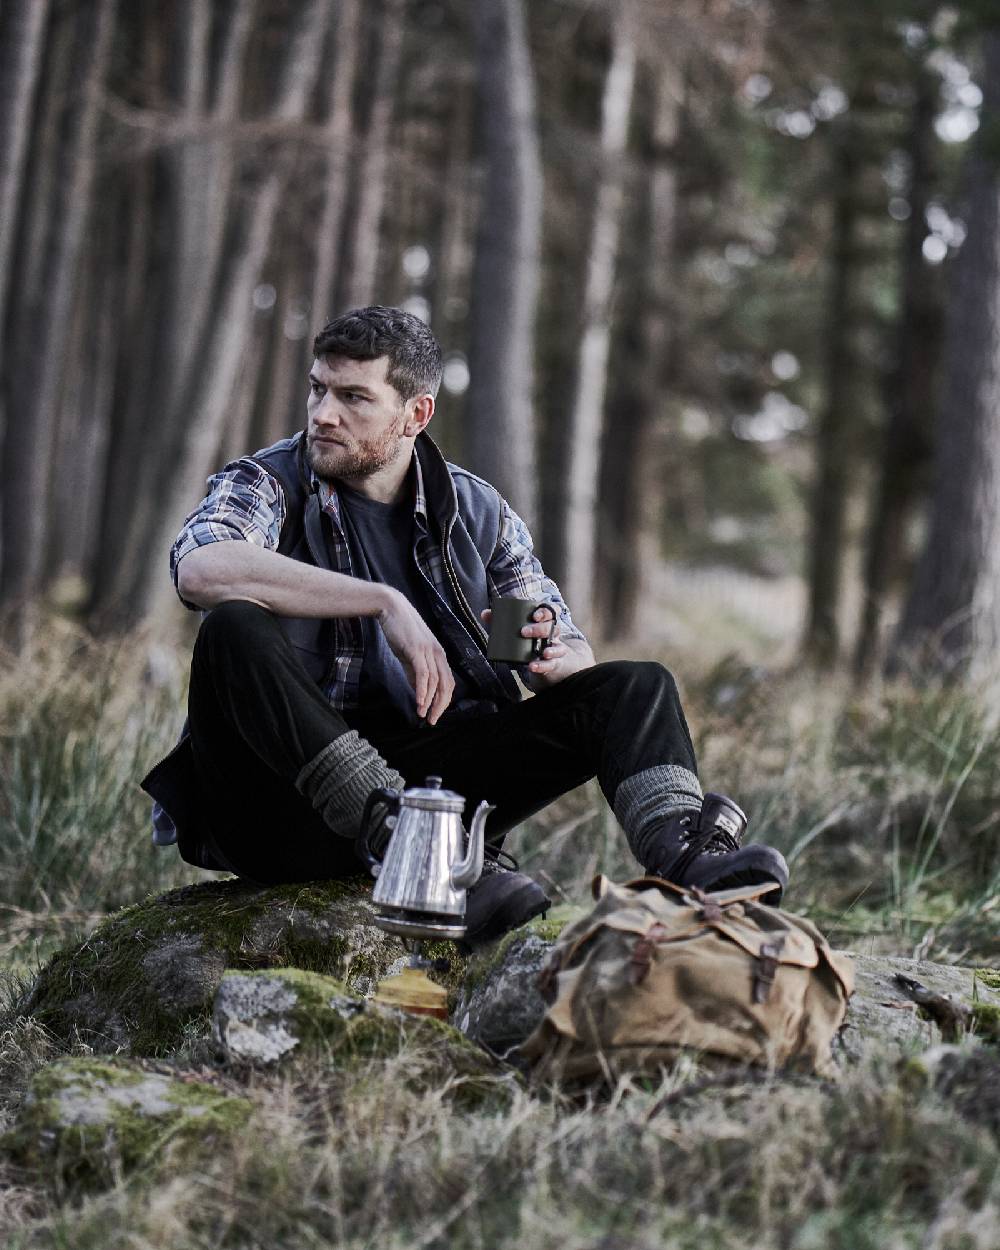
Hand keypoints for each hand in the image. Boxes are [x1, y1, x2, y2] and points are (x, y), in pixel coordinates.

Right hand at [378, 590, 454, 723]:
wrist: (391, 609)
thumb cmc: (400, 631)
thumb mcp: (410, 654)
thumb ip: (415, 671)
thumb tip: (418, 690)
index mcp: (438, 655)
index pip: (448, 682)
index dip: (443, 700)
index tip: (435, 714)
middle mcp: (438, 654)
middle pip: (447, 685)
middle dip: (441, 705)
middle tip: (433, 720)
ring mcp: (428, 651)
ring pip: (436, 682)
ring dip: (430, 701)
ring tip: (424, 715)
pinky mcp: (417, 650)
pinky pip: (423, 674)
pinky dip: (423, 690)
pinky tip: (419, 702)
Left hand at [480, 606, 593, 687]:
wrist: (546, 661)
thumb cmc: (530, 641)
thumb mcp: (519, 631)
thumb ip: (501, 621)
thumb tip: (484, 613)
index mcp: (546, 622)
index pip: (552, 612)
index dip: (546, 612)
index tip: (535, 615)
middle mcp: (553, 634)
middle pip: (553, 628)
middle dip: (540, 629)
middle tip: (524, 632)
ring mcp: (555, 649)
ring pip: (558, 647)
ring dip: (550, 649)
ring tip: (542, 652)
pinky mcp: (553, 664)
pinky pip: (550, 665)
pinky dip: (542, 666)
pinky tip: (533, 666)